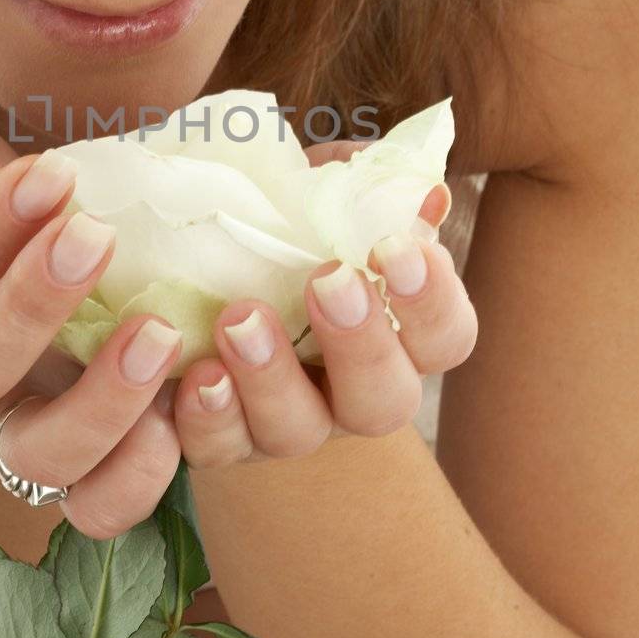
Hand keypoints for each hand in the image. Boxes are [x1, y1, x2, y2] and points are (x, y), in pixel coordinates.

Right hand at [0, 111, 183, 539]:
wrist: (0, 227)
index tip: (51, 174)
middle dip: (35, 305)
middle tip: (96, 235)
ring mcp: (0, 432)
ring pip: (37, 461)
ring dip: (101, 404)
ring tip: (156, 333)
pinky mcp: (69, 458)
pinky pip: (98, 503)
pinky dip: (140, 473)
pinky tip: (178, 409)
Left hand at [170, 138, 478, 468]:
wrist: (192, 254)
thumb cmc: (279, 224)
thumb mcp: (318, 194)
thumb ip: (366, 189)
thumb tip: (422, 192)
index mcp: (397, 336)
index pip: (446, 337)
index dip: (431, 302)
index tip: (395, 249)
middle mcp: (352, 392)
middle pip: (385, 401)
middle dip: (360, 344)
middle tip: (328, 282)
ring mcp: (289, 422)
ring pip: (298, 431)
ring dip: (271, 378)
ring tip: (239, 321)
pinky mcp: (223, 437)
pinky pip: (219, 447)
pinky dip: (208, 415)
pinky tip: (197, 375)